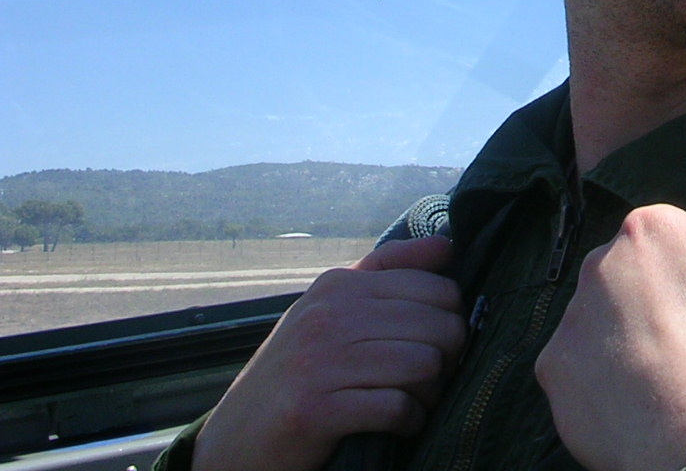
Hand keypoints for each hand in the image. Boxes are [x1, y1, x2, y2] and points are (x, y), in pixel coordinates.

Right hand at [193, 235, 464, 470]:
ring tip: (415, 401)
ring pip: (424, 365)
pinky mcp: (315, 410)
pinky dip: (410, 421)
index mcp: (339, 285)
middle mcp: (329, 315)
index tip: (438, 343)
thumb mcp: (331, 309)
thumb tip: (446, 245)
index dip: (451, 320)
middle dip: (448, 359)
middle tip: (431, 378)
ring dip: (431, 393)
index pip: (436, 288)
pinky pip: (397, 408)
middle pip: (438, 326)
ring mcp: (319, 361)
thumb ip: (387, 271)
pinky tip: (399, 425)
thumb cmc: (294, 373)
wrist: (234, 440)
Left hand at [536, 119, 685, 470]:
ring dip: (634, 339)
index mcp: (650, 226)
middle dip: (667, 302)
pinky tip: (646, 400)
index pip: (678, 240)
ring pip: (607, 319)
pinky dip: (605, 383)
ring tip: (679, 376)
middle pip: (637, 277)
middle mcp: (597, 264)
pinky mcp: (555, 377)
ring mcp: (569, 323)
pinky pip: (580, 369)